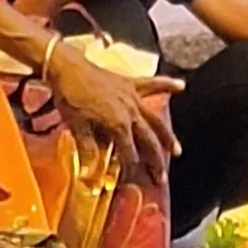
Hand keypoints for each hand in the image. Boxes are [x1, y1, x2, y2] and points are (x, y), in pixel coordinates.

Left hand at [46, 42, 174, 186]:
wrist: (66, 67)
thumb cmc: (70, 96)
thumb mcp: (76, 126)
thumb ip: (87, 149)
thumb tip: (88, 173)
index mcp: (118, 124)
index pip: (129, 153)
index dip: (131, 169)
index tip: (131, 180)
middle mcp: (130, 113)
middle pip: (148, 141)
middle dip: (155, 161)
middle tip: (160, 177)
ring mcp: (133, 98)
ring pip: (156, 120)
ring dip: (167, 136)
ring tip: (177, 151)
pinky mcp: (130, 84)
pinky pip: (152, 84)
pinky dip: (167, 84)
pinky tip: (181, 86)